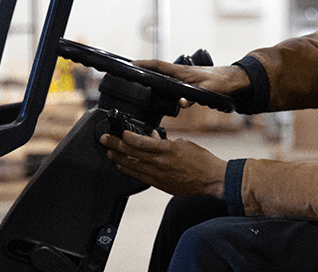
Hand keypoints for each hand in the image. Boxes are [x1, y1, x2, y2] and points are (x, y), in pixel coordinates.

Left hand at [101, 130, 227, 198]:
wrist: (211, 180)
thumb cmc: (202, 161)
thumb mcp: (185, 144)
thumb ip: (166, 141)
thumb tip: (154, 137)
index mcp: (167, 150)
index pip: (141, 142)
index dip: (127, 137)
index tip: (119, 132)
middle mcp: (160, 163)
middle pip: (132, 153)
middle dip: (116, 145)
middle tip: (105, 140)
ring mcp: (159, 175)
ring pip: (133, 166)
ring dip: (119, 158)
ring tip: (110, 153)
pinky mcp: (160, 184)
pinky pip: (140, 177)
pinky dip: (129, 171)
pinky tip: (122, 167)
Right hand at [131, 60, 248, 107]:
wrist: (234, 80)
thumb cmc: (223, 82)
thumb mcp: (209, 90)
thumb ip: (195, 97)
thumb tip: (181, 103)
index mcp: (182, 72)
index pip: (159, 65)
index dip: (144, 64)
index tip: (130, 64)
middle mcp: (181, 73)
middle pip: (157, 69)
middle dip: (142, 70)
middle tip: (128, 74)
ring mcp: (184, 77)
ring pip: (163, 76)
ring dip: (151, 77)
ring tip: (137, 83)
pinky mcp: (188, 82)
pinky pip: (170, 82)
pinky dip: (162, 84)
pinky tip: (158, 91)